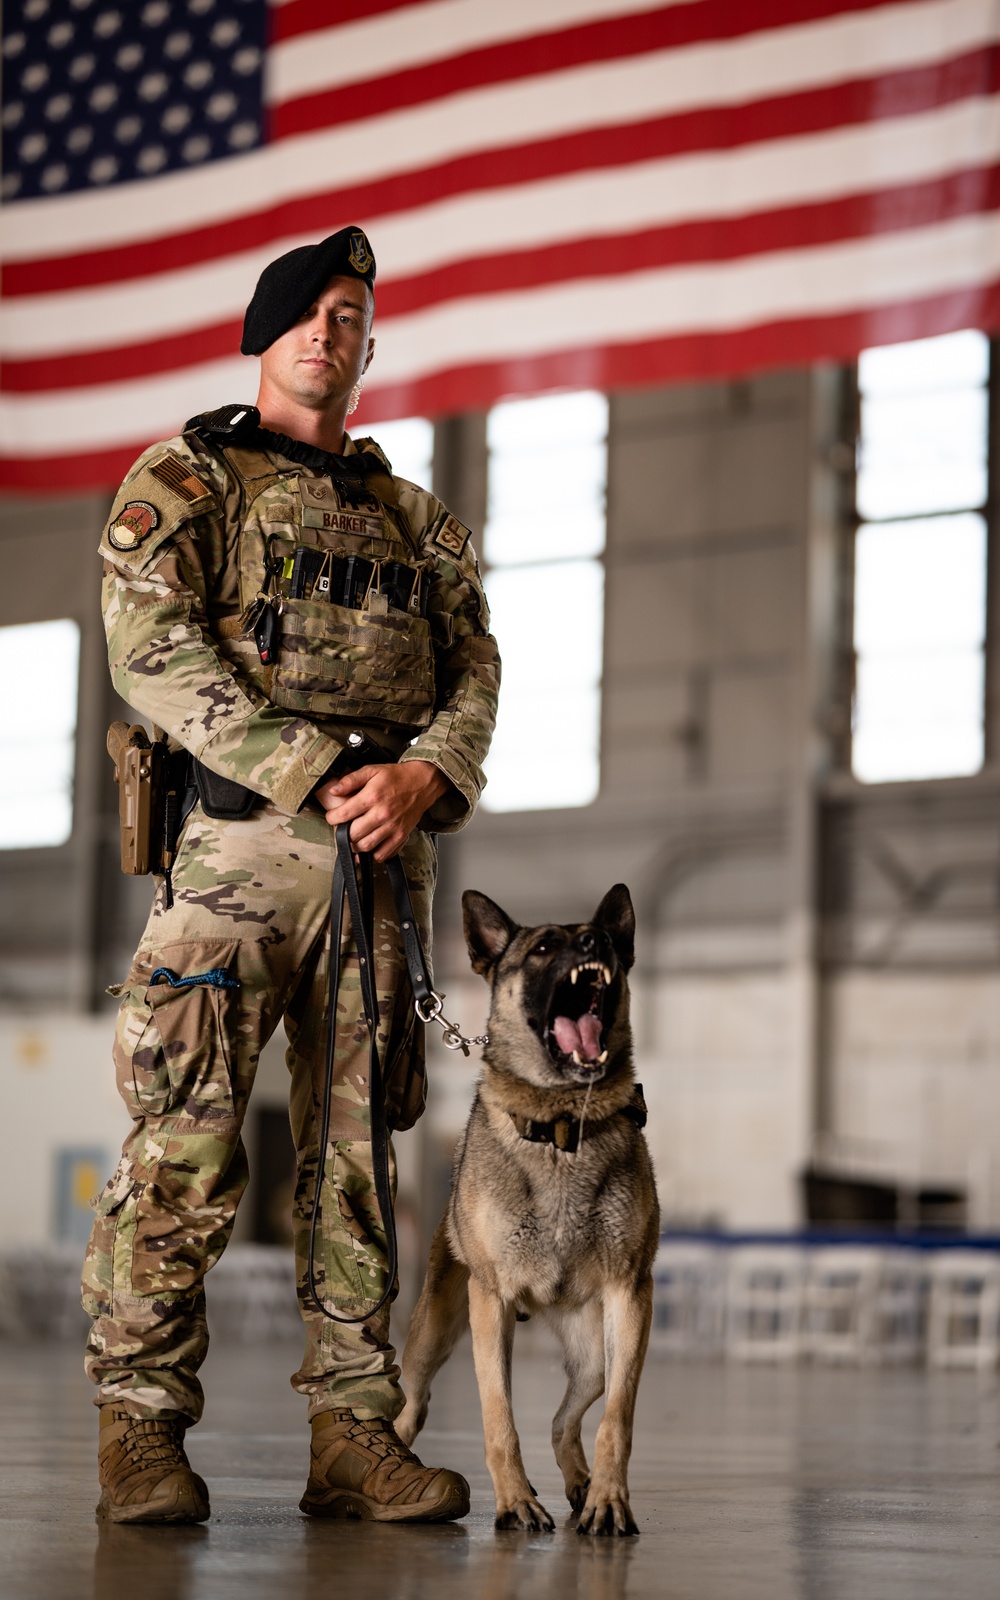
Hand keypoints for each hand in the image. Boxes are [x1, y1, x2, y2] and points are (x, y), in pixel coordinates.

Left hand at [315, 759, 447, 861]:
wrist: (423, 783)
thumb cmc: (397, 777)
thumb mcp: (372, 771)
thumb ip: (350, 780)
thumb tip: (333, 790)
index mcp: (372, 796)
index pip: (344, 814)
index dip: (332, 818)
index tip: (332, 817)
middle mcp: (382, 814)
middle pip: (353, 834)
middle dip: (342, 833)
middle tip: (342, 828)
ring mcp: (392, 827)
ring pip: (366, 846)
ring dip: (355, 845)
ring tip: (354, 837)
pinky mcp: (401, 836)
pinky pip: (383, 854)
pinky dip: (373, 854)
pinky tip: (370, 846)